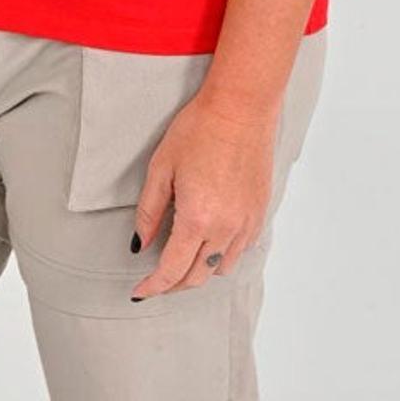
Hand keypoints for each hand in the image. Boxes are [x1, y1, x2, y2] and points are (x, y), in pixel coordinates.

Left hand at [128, 88, 281, 299]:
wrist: (241, 108)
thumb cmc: (199, 129)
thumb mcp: (162, 167)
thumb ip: (149, 211)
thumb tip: (140, 244)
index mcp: (197, 218)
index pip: (172, 270)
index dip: (153, 287)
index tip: (140, 293)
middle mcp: (225, 228)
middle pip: (197, 277)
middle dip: (173, 284)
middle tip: (156, 280)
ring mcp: (246, 223)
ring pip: (221, 268)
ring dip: (199, 271)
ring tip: (183, 259)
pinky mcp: (260, 213)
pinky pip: (241, 250)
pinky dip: (222, 254)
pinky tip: (211, 240)